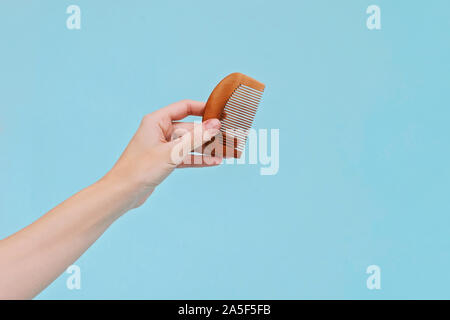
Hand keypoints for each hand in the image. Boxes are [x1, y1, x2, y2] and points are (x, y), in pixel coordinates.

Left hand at [103, 100, 221, 207]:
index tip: (220, 112)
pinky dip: (198, 159)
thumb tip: (215, 124)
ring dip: (207, 148)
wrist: (123, 193)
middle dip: (209, 134)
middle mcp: (160, 131)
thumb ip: (196, 138)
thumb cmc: (141, 169)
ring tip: (227, 151)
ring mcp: (162, 147)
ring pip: (190, 144)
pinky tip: (214, 161)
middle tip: (229, 137)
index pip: (184, 107)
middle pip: (190, 128)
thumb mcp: (173, 152)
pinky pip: (185, 156)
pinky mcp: (164, 161)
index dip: (203, 109)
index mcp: (157, 121)